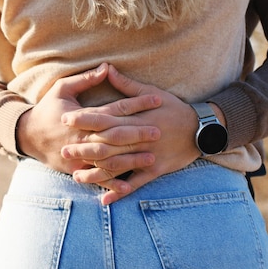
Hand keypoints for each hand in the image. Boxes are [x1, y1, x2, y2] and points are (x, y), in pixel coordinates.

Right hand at [17, 63, 161, 174]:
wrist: (27, 136)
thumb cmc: (47, 109)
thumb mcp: (62, 89)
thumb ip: (85, 79)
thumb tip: (107, 67)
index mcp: (83, 115)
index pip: (115, 108)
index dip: (137, 103)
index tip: (157, 99)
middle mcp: (82, 136)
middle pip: (115, 135)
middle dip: (138, 133)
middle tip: (159, 131)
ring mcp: (79, 155)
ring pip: (109, 159)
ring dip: (130, 160)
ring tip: (151, 159)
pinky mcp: (75, 169)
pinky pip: (96, 177)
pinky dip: (111, 184)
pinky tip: (128, 188)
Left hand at [64, 65, 200, 203]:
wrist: (203, 129)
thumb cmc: (174, 108)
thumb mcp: (152, 93)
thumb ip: (126, 85)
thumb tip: (106, 68)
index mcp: (136, 117)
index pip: (105, 117)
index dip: (84, 118)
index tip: (65, 118)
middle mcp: (139, 137)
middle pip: (107, 144)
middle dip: (84, 147)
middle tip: (64, 150)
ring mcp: (147, 155)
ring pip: (118, 166)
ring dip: (96, 173)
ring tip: (76, 177)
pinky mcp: (155, 170)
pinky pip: (135, 183)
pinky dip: (120, 192)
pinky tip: (104, 200)